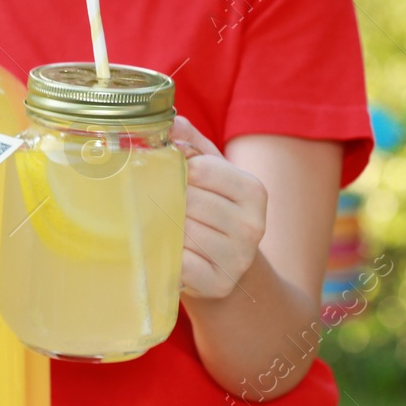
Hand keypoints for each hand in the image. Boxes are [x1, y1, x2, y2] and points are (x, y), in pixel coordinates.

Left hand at [171, 116, 267, 299]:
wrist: (228, 272)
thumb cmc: (213, 216)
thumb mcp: (212, 177)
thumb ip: (193, 145)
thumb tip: (173, 122)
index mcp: (253, 191)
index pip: (200, 170)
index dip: (175, 172)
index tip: (166, 178)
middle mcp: (252, 224)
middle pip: (188, 200)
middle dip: (165, 201)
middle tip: (152, 205)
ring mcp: (237, 257)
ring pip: (182, 231)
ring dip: (161, 229)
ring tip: (158, 228)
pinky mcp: (218, 283)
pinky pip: (179, 262)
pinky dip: (165, 256)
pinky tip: (165, 253)